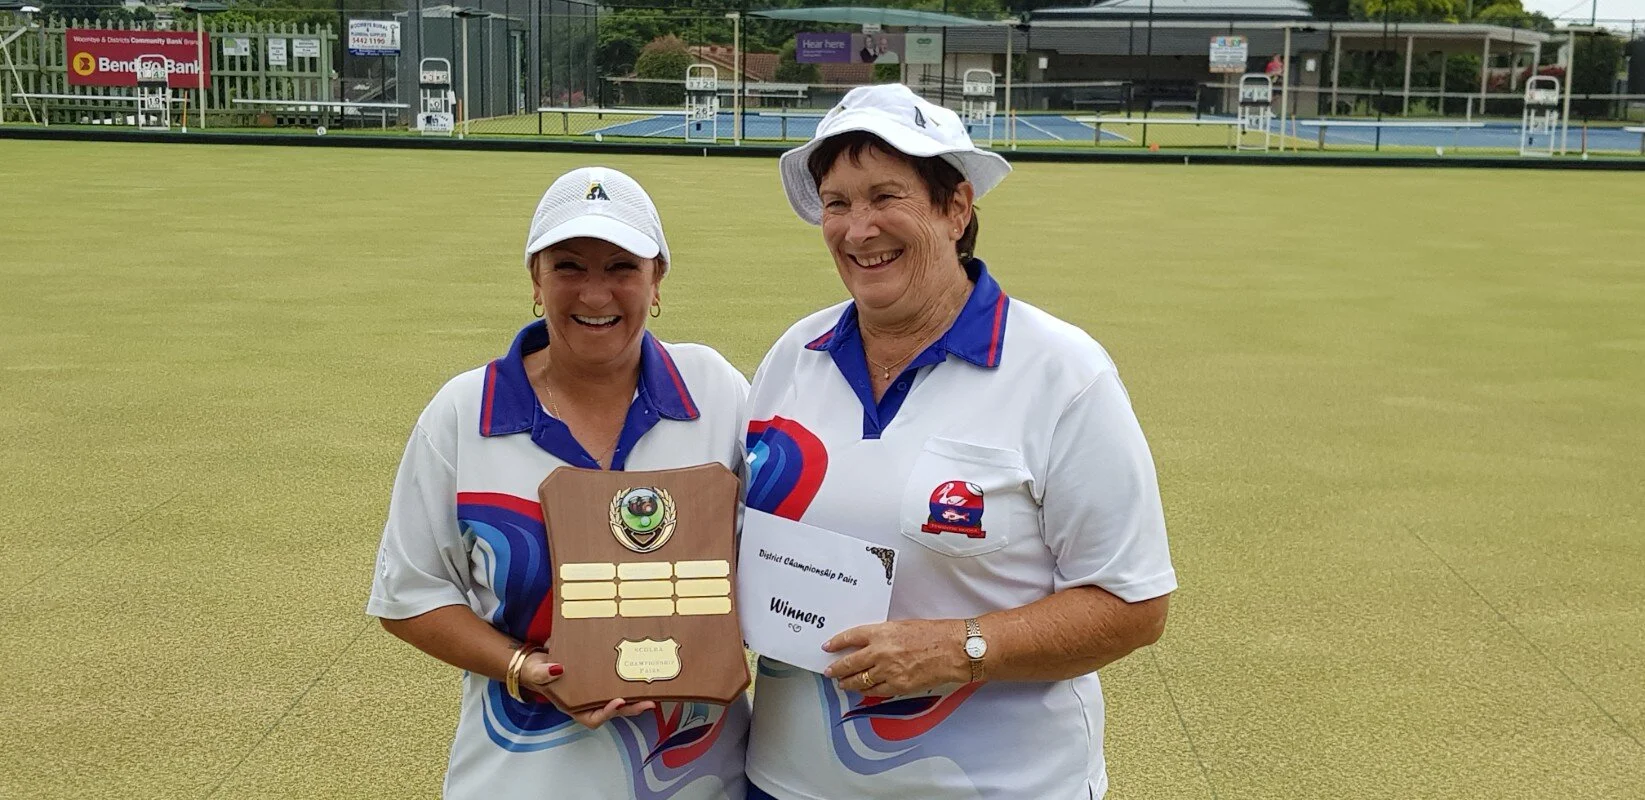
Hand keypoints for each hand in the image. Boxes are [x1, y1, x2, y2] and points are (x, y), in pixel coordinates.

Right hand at [517, 654, 655, 727]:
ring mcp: (594, 691)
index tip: (617, 702)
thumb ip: (542, 673)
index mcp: (572, 706)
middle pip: (611, 711)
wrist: (536, 660)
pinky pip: (615, 683)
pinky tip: (639, 675)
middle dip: (630, 709)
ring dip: (634, 698)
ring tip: (651, 693)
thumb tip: (557, 669)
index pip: (591, 718)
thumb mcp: (535, 672)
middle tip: (647, 703)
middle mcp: (586, 702)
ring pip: (617, 699)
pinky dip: (627, 681)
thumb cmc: (535, 671)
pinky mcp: (599, 677)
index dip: (606, 713)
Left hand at [822, 619, 969, 695]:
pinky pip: (876, 691)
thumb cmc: (935, 634)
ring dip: (848, 683)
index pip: (850, 637)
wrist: (954, 650)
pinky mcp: (898, 685)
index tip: (828, 647)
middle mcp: (880, 652)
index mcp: (882, 632)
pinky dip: (866, 691)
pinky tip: (862, 691)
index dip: (836, 643)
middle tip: (829, 671)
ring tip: (842, 683)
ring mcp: (888, 670)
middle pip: (850, 663)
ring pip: (859, 680)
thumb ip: (884, 636)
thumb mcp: (903, 626)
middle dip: (837, 668)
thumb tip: (870, 644)